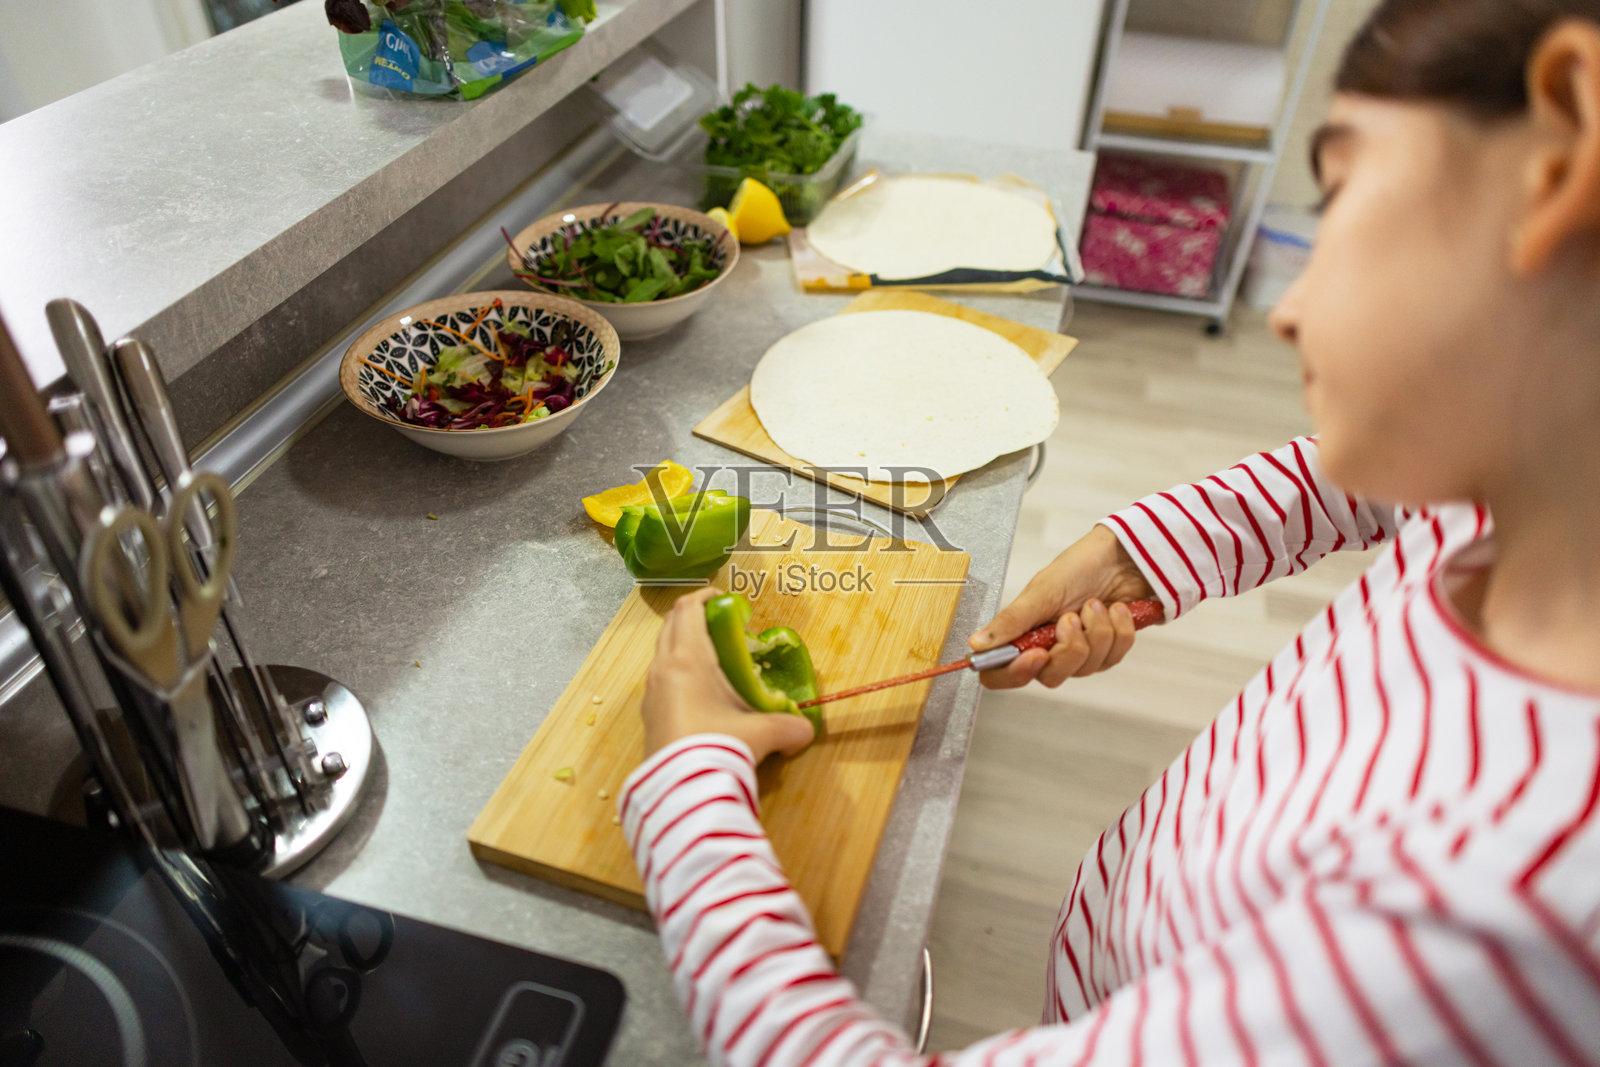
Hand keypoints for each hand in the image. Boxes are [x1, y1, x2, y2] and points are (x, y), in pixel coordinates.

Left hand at [641, 587, 815, 760]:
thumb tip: (805, 731)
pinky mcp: (648, 716)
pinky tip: (700, 695)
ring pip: (662, 653)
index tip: (723, 599)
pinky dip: (677, 673)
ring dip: (683, 647)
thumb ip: (788, 726)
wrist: (681, 791)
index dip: (705, 597)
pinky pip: (660, 680)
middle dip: (694, 619)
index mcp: (687, 659)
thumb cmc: (718, 748)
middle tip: (721, 627)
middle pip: (670, 625)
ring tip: (713, 663)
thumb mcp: (762, 733)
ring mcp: (651, 693)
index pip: (688, 610)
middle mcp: (662, 669)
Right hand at [970, 524, 1155, 688]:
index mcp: (1022, 635)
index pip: (1002, 674)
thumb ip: (1011, 621)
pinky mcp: (1107, 652)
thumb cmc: (1078, 567)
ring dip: (1097, 631)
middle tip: (1073, 616)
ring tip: (1095, 604)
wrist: (1122, 557)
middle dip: (1069, 647)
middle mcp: (1047, 649)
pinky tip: (1116, 609)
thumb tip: (976, 644)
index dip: (1016, 673)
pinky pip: (1113, 656)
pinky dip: (1118, 630)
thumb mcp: (1042, 592)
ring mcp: (1078, 654)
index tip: (1037, 654)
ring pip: (1086, 668)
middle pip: (1051, 677)